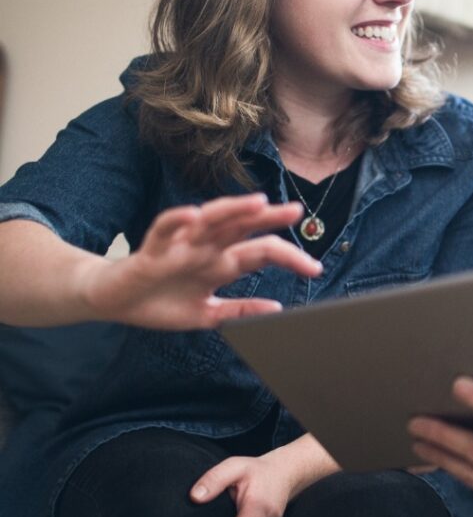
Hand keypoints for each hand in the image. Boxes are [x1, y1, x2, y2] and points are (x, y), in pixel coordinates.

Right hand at [80, 193, 320, 329]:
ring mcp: (180, 245)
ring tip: (256, 202)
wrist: (114, 303)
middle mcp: (206, 248)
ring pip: (210, 220)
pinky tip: (193, 214)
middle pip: (242, 227)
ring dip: (232, 209)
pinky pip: (164, 228)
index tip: (315, 268)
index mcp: (222, 263)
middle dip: (269, 218)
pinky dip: (177, 220)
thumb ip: (240, 310)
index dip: (289, 257)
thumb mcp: (207, 314)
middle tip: (296, 211)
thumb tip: (276, 310)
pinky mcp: (152, 249)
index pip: (262, 253)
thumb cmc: (161, 303)